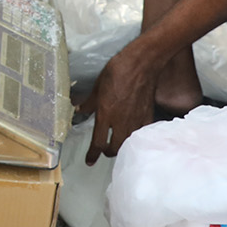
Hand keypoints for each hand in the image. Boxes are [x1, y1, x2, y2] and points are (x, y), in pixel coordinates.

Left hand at [77, 46, 159, 164]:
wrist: (141, 65)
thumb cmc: (118, 72)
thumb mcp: (97, 87)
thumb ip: (88, 103)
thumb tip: (79, 110)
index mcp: (105, 115)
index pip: (97, 142)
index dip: (93, 154)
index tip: (90, 161)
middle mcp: (121, 122)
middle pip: (114, 148)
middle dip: (107, 151)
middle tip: (104, 149)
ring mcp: (136, 121)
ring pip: (128, 144)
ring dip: (121, 146)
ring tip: (117, 143)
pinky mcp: (148, 117)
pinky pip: (142, 134)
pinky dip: (136, 138)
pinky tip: (133, 134)